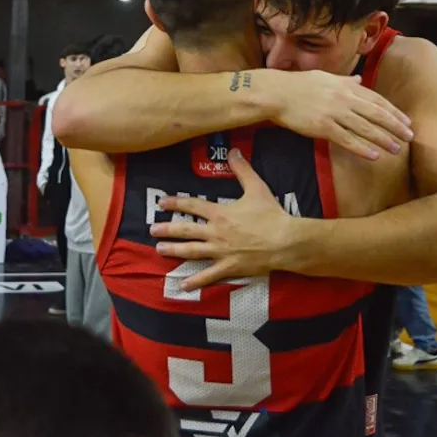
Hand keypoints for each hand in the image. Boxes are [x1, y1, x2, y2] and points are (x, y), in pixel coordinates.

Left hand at [150, 149, 294, 290]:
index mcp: (220, 213)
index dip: (176, 202)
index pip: (192, 205)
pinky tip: (182, 285)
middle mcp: (215, 232)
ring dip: (174, 251)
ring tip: (159, 250)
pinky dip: (195, 281)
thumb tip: (234, 151)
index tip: (161, 202)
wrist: (284, 241)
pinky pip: (208, 275)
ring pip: (191, 251)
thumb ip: (242, 169)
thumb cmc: (271, 215)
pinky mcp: (229, 267)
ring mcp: (220, 252)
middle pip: (186, 230)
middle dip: (167, 229)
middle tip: (152, 230)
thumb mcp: (257, 188)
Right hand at [264, 69, 412, 159]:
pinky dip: (362, 148)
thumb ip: (345, 80)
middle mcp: (343, 99)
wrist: (276, 93)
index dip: (393, 111)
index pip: (376, 100)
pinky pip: (346, 139)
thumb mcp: (325, 77)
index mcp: (345, 86)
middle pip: (376, 114)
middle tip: (410, 136)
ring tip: (397, 149)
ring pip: (365, 128)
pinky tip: (374, 155)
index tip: (406, 121)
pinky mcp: (323, 127)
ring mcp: (334, 113)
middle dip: (395, 126)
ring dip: (383, 139)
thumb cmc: (298, 84)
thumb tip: (359, 79)